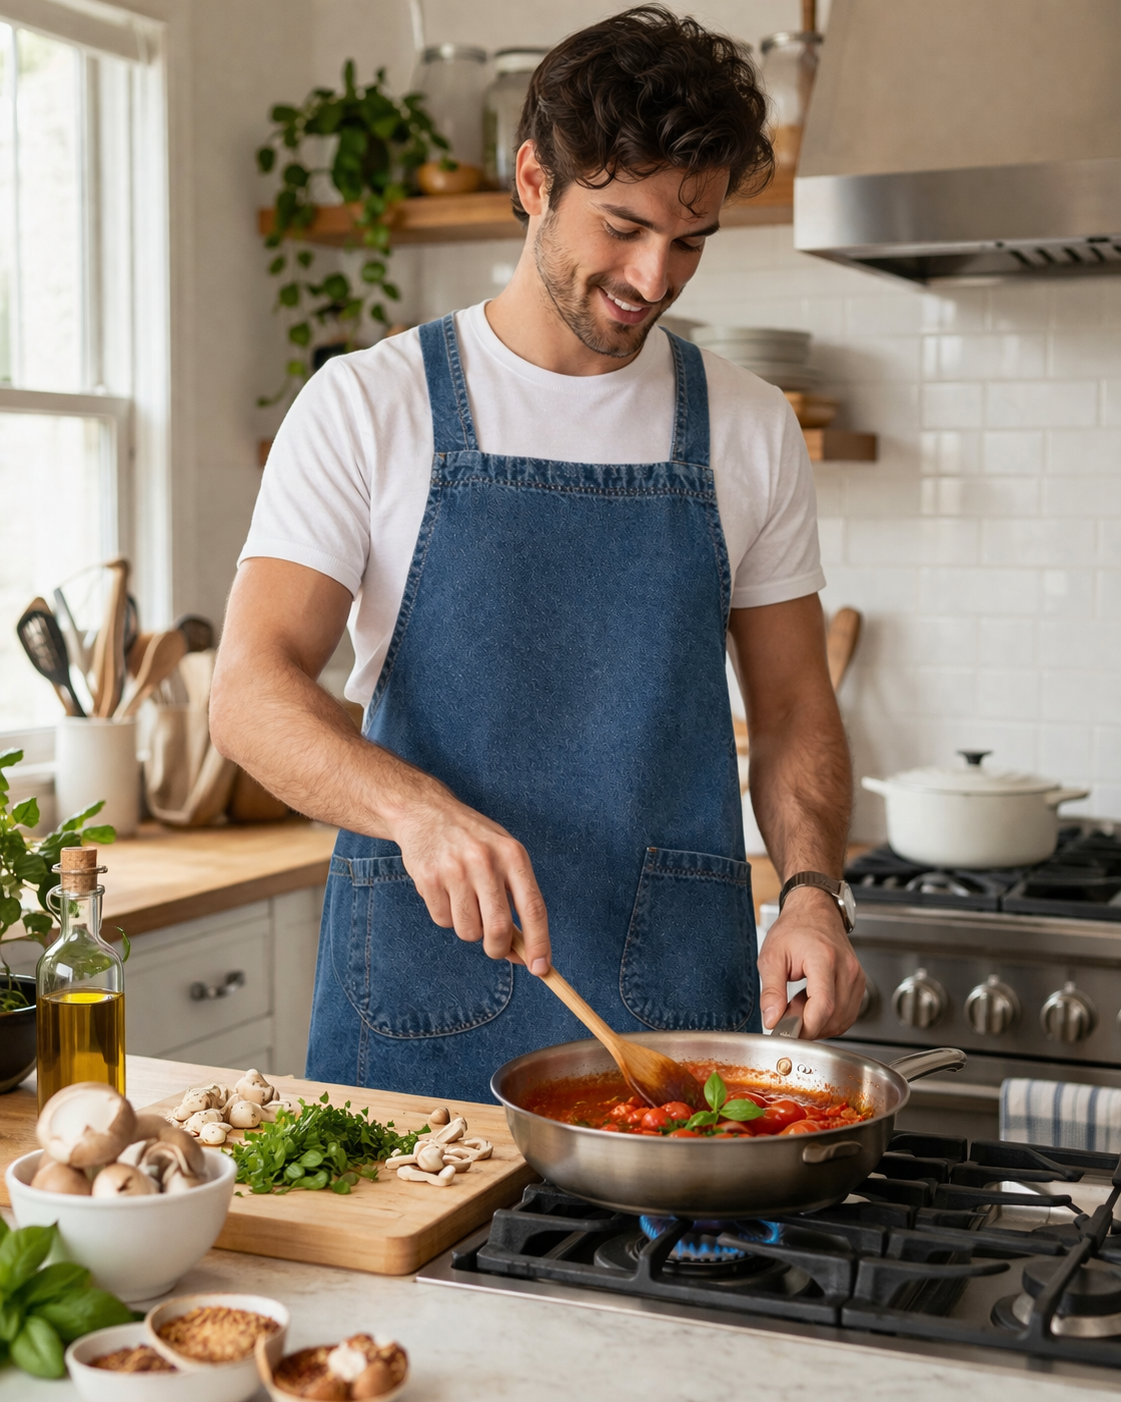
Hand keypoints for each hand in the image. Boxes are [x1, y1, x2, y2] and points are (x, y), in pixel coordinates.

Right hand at [392, 791, 550, 974]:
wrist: (425, 812)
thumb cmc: (473, 839)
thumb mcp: (504, 853)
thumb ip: (517, 896)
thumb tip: (525, 949)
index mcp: (512, 854)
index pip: (533, 908)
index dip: (540, 942)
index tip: (542, 968)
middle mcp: (485, 861)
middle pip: (498, 929)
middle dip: (499, 950)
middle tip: (496, 949)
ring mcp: (454, 870)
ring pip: (469, 931)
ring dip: (470, 930)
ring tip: (466, 903)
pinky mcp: (428, 879)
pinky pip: (442, 921)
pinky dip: (447, 917)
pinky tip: (446, 893)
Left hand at [757, 886, 863, 1038]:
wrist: (815, 912)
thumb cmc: (794, 929)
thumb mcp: (771, 956)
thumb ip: (771, 991)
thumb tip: (772, 1020)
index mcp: (824, 959)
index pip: (823, 1006)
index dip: (806, 1027)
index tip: (787, 1032)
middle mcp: (847, 969)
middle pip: (833, 1017)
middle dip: (808, 1026)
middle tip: (786, 1014)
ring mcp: (857, 978)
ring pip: (842, 1021)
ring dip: (818, 1024)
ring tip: (798, 1005)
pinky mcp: (859, 985)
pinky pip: (847, 1015)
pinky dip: (828, 1018)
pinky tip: (812, 1005)